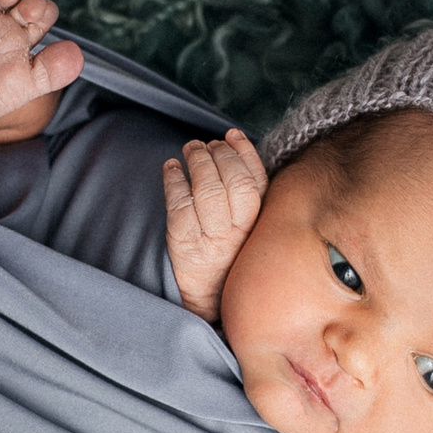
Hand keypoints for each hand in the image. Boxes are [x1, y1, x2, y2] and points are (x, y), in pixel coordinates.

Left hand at [162, 129, 267, 322]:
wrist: (210, 298)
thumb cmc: (231, 249)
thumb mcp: (251, 221)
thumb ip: (249, 184)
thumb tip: (235, 137)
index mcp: (260, 226)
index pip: (258, 183)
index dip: (244, 153)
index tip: (230, 135)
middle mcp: (238, 234)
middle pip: (234, 185)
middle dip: (219, 155)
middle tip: (206, 145)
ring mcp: (211, 241)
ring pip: (207, 192)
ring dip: (198, 162)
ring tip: (191, 149)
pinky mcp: (184, 245)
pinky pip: (179, 206)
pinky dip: (174, 180)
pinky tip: (172, 167)